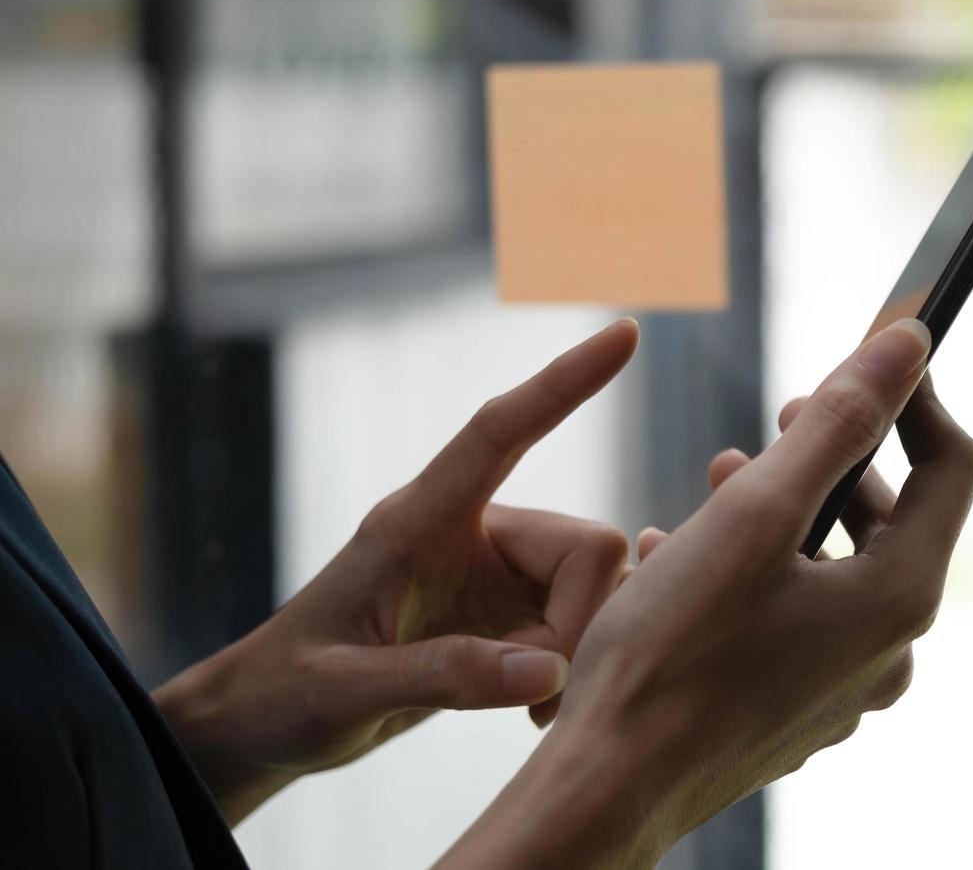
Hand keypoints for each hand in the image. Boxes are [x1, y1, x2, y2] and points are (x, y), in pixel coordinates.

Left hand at [155, 319, 639, 824]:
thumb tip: (548, 670)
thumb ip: (445, 677)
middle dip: (578, 624)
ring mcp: (497, 573)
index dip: (563, 384)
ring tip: (526, 710)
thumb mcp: (346, 692)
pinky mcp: (510, 611)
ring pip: (593, 588)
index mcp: (419, 521)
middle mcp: (470, 532)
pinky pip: (580, 624)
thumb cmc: (286, 694)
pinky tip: (530, 708)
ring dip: (575, 652)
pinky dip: (569, 669)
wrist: (266, 723)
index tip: (624, 332)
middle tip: (532, 698)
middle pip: (586, 546)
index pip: (499, 432)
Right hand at [441, 319, 972, 869]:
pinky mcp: (793, 712)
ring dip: (787, 512)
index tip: (870, 355)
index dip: (916, 401)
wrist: (609, 786)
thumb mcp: (754, 512)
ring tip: (719, 479)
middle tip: (777, 421)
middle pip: (893, 522)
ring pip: (833, 571)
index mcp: (898, 599)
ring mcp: (841, 689)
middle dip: (835, 458)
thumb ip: (838, 421)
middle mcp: (886, 651)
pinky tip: (681, 555)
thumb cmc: (672, 654)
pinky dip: (755, 573)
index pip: (952, 470)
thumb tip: (910, 344)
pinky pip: (793, 621)